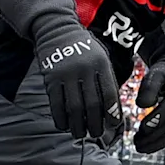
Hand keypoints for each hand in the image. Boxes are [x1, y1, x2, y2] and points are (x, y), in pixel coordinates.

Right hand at [33, 24, 119, 145]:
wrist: (57, 30)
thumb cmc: (84, 49)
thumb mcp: (101, 57)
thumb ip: (107, 80)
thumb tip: (113, 111)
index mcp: (100, 63)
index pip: (109, 93)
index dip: (113, 113)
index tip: (114, 124)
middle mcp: (84, 69)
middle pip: (92, 105)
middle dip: (95, 124)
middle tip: (96, 134)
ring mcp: (66, 74)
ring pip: (74, 108)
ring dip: (78, 126)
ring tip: (80, 134)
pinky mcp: (50, 79)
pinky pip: (56, 105)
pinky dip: (60, 119)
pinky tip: (65, 126)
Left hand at [134, 60, 164, 152]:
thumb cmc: (164, 72)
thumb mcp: (156, 73)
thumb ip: (149, 86)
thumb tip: (142, 105)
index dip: (155, 120)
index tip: (140, 128)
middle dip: (153, 136)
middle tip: (135, 142)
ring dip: (155, 143)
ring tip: (138, 147)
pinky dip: (159, 143)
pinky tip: (146, 147)